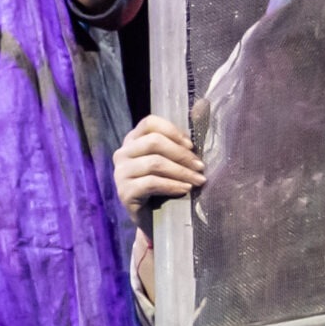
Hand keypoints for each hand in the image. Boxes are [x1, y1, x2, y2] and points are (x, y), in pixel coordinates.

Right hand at [112, 114, 203, 233]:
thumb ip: (185, 137)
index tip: (192, 146)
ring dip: (182, 172)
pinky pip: (150, 182)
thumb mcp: (176, 161)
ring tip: (199, 181)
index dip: (173, 131)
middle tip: (201, 167)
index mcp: (133, 141)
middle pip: (153, 142)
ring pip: (154, 163)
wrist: (157, 222)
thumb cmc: (168, 188)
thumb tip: (204, 103)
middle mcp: (122, 154)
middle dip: (182, 155)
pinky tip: (185, 190)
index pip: (149, 123)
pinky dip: (172, 185)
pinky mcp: (124, 192)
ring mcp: (120, 173)